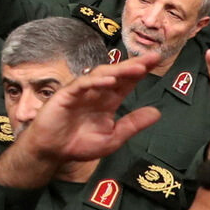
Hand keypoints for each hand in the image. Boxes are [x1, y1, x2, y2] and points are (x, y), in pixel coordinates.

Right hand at [0, 58, 159, 187]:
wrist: (52, 152)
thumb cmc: (79, 144)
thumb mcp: (113, 138)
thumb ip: (133, 125)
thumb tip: (157, 113)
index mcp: (108, 101)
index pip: (126, 82)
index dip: (140, 71)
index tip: (157, 60)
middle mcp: (96, 92)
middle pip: (116, 74)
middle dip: (134, 65)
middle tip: (152, 57)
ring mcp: (81, 92)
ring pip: (101, 75)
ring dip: (119, 71)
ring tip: (137, 68)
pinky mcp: (66, 95)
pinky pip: (82, 84)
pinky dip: (96, 81)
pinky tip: (110, 81)